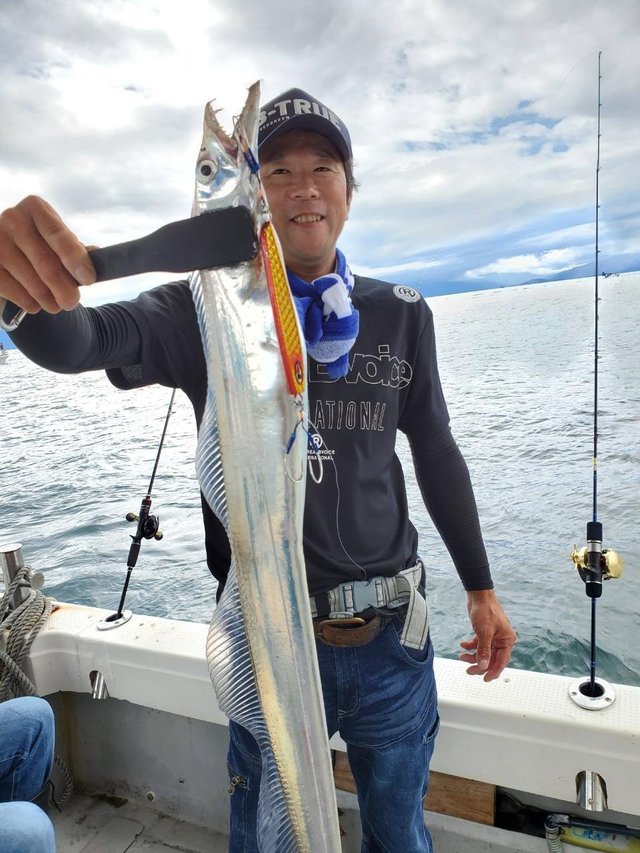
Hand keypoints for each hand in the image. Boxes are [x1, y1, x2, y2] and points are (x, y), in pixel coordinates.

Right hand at [0, 195, 95, 316]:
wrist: (7, 254)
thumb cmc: (42, 246)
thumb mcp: (59, 242)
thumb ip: (78, 250)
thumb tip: (97, 257)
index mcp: (35, 208)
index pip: (58, 235)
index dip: (75, 259)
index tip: (89, 279)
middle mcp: (12, 219)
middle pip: (46, 264)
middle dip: (65, 289)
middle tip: (72, 302)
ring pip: (32, 283)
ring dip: (49, 300)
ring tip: (56, 304)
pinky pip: (16, 293)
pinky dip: (30, 303)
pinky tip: (35, 302)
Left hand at [460, 588, 515, 680]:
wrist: (478, 595)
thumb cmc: (485, 610)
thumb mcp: (484, 632)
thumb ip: (484, 651)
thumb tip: (482, 666)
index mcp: (507, 640)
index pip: (501, 661)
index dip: (493, 671)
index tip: (485, 679)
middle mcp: (502, 640)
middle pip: (491, 658)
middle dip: (479, 664)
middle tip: (468, 670)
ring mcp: (493, 636)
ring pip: (484, 652)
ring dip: (473, 655)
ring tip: (461, 656)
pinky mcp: (485, 632)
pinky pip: (479, 644)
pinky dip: (471, 646)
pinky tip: (463, 645)